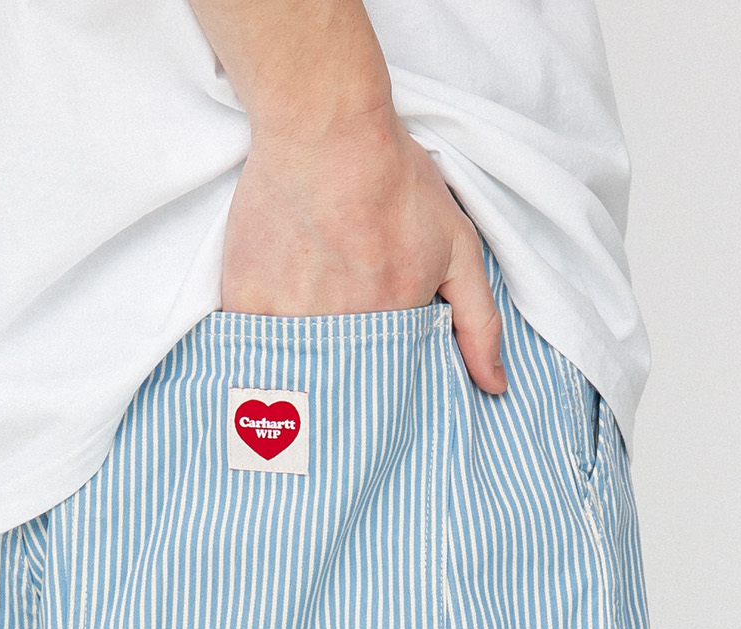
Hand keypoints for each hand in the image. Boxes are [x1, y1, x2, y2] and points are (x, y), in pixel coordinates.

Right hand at [221, 102, 505, 396]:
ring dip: (301, 374)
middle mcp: (339, 330)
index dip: (385, 389)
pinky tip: (272, 336)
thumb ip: (480, 322)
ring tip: (306, 352)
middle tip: (341, 360)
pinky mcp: (245, 301)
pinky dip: (259, 353)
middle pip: (339, 388)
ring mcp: (288, 318)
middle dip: (342, 389)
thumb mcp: (458, 245)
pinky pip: (251, 350)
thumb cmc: (394, 180)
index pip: (389, 388)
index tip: (380, 382)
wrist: (325, 127)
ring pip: (295, 374)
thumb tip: (495, 387)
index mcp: (391, 327)